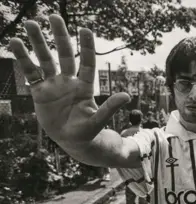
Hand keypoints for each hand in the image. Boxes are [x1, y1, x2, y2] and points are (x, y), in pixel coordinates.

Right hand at [9, 14, 129, 148]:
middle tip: (54, 16)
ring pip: (45, 60)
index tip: (85, 29)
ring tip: (30, 24)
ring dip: (38, 43)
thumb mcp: (98, 121)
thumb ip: (109, 108)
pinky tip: (16, 43)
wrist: (72, 141)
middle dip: (60, 37)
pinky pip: (30, 73)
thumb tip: (127, 96)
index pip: (87, 63)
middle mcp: (69, 82)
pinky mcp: (39, 92)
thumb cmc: (88, 132)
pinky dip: (23, 59)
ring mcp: (54, 85)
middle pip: (65, 55)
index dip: (87, 47)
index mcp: (84, 87)